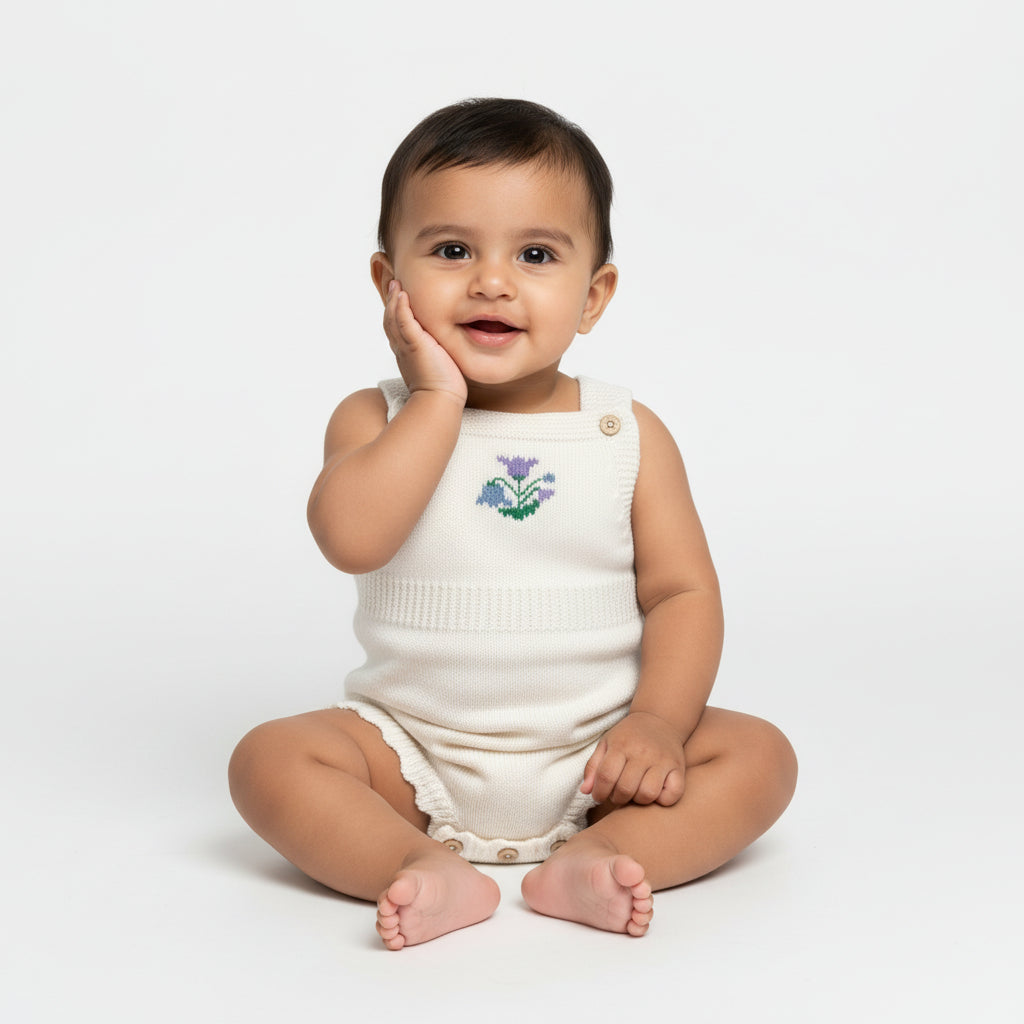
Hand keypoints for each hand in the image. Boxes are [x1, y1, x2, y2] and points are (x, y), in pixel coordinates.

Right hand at [383, 281, 466, 403]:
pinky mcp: (414, 344)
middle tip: (394, 286)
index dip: (396, 313)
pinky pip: (403, 321)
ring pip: (394, 319)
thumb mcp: (437, 366)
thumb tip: (444, 350)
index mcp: (406, 354)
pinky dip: (401, 307)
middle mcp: (401, 349)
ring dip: (394, 300)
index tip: (399, 299)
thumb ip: (436, 354)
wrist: (439, 399)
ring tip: (397, 285)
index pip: (397, 329)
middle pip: (391, 321)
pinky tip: (403, 294)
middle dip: (392, 302)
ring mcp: (406, 346)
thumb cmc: (442, 388)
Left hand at [581, 712, 685, 807]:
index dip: (599, 792)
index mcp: (621, 745)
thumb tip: (585, 791)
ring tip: (635, 793)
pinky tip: (655, 792)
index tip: (599, 796)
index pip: (606, 776)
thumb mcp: (607, 743)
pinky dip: (663, 800)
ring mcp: (662, 760)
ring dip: (638, 800)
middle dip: (617, 798)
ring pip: (648, 794)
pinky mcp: (678, 768)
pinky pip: (673, 795)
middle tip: (617, 794)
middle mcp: (642, 752)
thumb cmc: (628, 736)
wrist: (659, 720)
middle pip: (625, 788)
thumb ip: (594, 767)